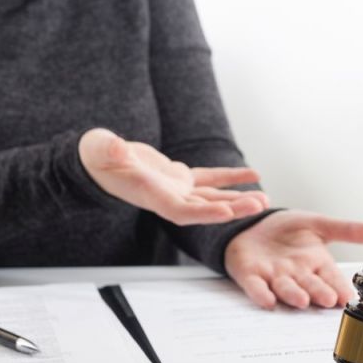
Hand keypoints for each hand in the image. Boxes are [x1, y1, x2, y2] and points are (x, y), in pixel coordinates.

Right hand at [78, 128, 268, 224]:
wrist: (99, 160)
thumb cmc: (98, 157)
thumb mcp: (100, 150)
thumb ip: (109, 151)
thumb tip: (116, 149)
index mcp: (151, 196)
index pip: (181, 211)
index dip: (205, 213)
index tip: (227, 212)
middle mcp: (167, 198)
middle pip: (205, 209)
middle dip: (232, 209)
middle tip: (259, 206)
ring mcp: (176, 189)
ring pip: (212, 197)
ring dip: (238, 199)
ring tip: (264, 199)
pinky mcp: (180, 177)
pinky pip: (211, 179)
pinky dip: (231, 177)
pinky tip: (253, 174)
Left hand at [225, 211, 362, 308]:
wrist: (253, 224)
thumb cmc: (288, 230)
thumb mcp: (319, 224)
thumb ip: (348, 230)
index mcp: (316, 263)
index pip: (332, 277)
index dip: (339, 287)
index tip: (348, 297)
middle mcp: (297, 274)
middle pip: (310, 285)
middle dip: (319, 292)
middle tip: (328, 300)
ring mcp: (274, 277)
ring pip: (285, 288)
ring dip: (293, 295)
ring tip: (302, 300)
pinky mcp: (251, 276)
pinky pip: (256, 287)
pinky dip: (261, 294)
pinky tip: (267, 300)